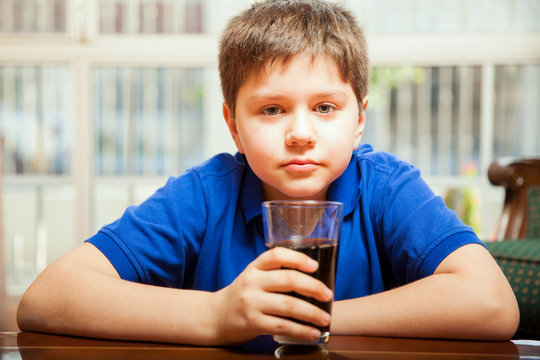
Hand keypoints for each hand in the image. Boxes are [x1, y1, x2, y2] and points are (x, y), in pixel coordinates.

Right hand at [209, 247, 332, 344]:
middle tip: (328, 295)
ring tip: (325, 318)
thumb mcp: (253, 277)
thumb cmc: (242, 295)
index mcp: (254, 267)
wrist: (215, 316)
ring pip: (288, 305)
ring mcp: (251, 303)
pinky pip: (282, 326)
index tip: (315, 266)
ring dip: (312, 313)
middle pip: (288, 280)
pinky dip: (301, 330)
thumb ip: (275, 274)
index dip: (297, 258)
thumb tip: (313, 281)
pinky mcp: (252, 323)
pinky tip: (312, 332)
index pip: (276, 255)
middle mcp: (252, 282)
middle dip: (313, 287)